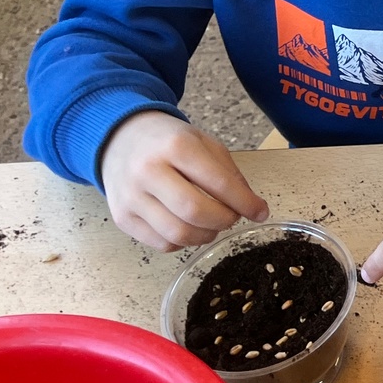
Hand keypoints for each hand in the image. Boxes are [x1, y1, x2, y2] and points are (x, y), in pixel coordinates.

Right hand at [99, 110, 268, 250]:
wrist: (121, 138)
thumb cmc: (169, 141)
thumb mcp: (203, 143)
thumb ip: (229, 173)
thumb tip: (253, 208)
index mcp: (176, 146)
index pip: (219, 183)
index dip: (245, 203)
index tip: (260, 212)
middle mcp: (149, 172)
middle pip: (196, 212)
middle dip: (224, 220)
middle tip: (232, 217)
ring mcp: (131, 197)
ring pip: (178, 234)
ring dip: (205, 235)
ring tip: (212, 224)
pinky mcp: (122, 218)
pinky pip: (161, 244)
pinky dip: (184, 242)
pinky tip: (189, 227)